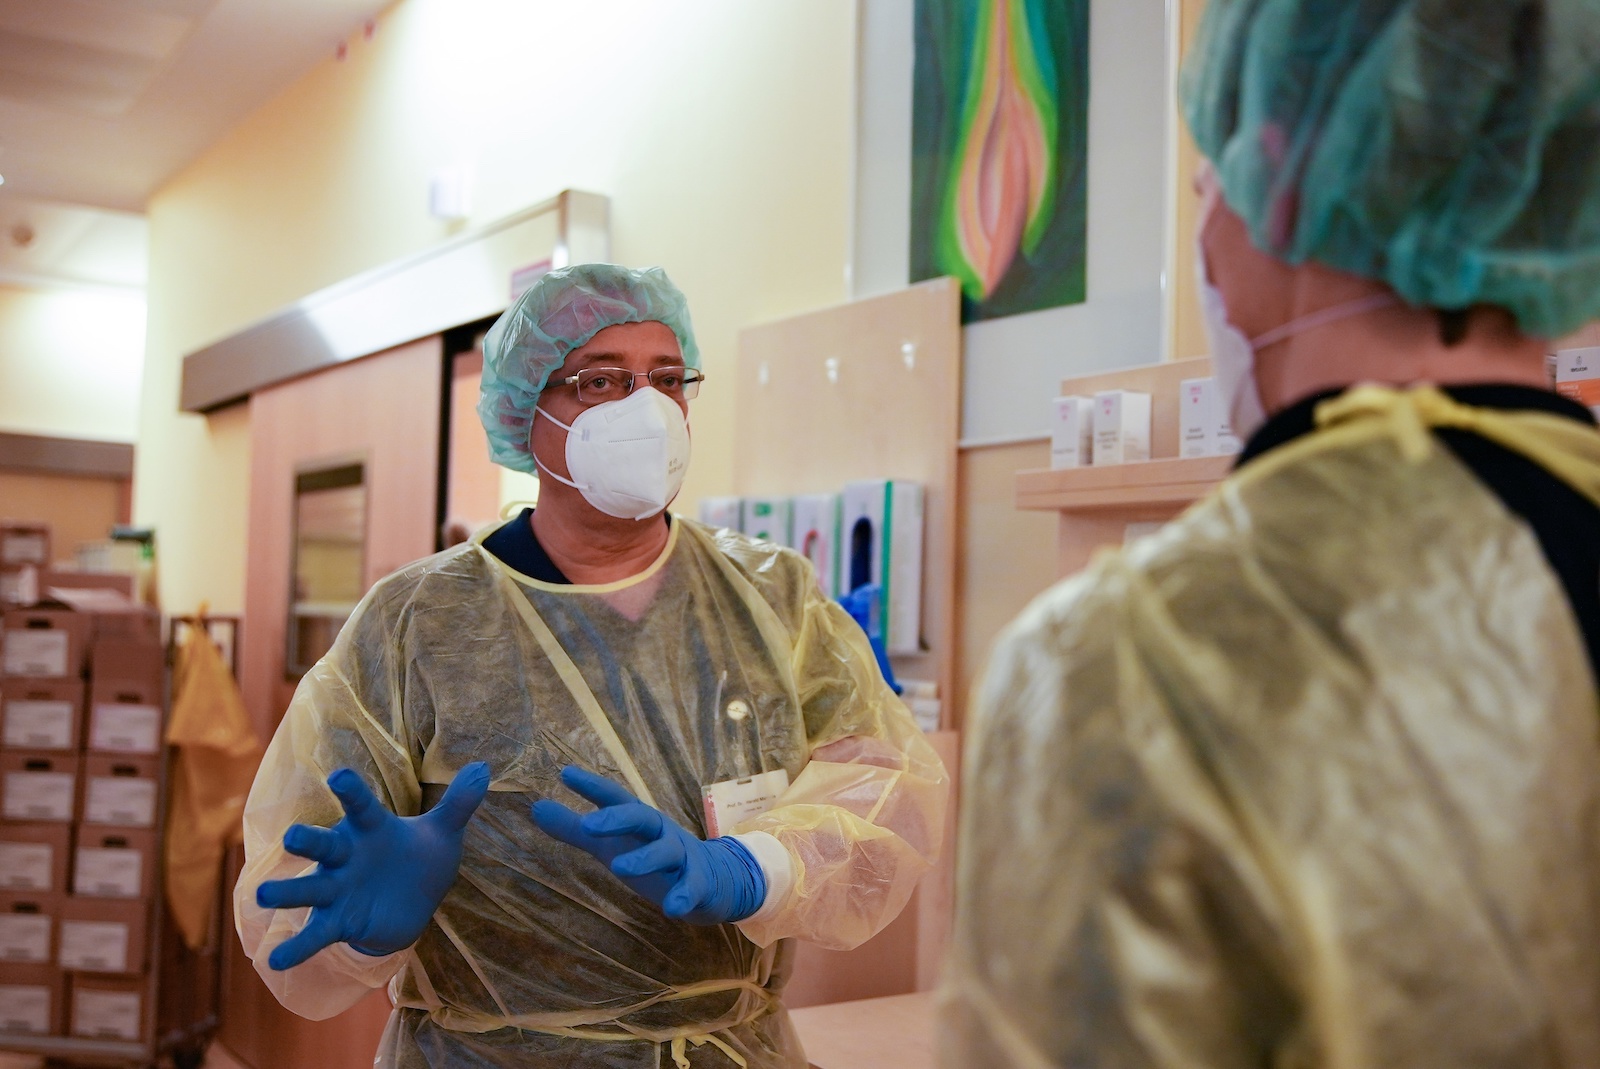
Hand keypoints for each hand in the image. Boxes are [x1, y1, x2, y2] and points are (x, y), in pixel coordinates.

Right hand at [256, 761, 490, 968]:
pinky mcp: (338, 921)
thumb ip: (459, 803)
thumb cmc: (417, 857)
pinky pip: (315, 935)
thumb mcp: (443, 832)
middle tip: (291, 837)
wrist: (410, 903)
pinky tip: (276, 961)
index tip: (339, 776)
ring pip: (308, 889)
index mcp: (370, 828)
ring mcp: (337, 889)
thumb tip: (484, 768)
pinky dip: (297, 947)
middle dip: (307, 841)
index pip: (360, 806)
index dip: (351, 791)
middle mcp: (346, 856)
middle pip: (323, 845)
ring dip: (287, 892)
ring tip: (262, 895)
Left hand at [531, 765, 765, 924]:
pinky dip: (683, 895)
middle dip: (617, 819)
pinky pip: (692, 886)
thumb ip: (573, 828)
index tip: (565, 774)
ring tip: (619, 869)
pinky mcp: (698, 882)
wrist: (714, 878)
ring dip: (644, 858)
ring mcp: (681, 856)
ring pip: (665, 851)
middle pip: (641, 817)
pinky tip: (673, 908)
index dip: (592, 786)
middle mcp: (660, 832)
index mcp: (638, 821)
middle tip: (589, 826)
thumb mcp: (610, 842)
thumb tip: (535, 807)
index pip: (615, 798)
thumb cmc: (651, 854)